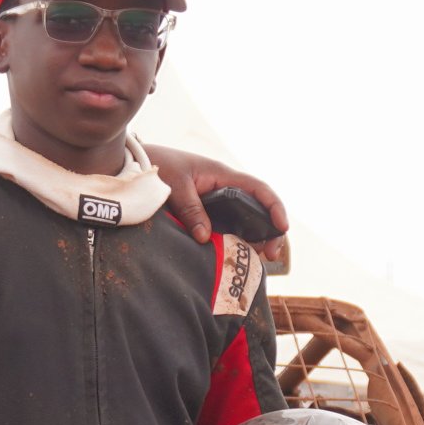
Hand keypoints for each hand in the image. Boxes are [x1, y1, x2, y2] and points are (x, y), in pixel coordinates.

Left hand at [146, 145, 290, 259]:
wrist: (141, 166)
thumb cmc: (161, 168)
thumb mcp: (176, 187)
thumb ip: (191, 210)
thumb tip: (204, 238)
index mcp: (223, 176)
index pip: (258, 189)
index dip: (274, 207)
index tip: (282, 227)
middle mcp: (226, 189)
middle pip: (259, 209)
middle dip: (270, 231)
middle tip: (271, 254)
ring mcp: (219, 202)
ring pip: (247, 220)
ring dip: (256, 239)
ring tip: (257, 258)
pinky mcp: (210, 213)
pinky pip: (230, 227)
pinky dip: (239, 241)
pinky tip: (239, 255)